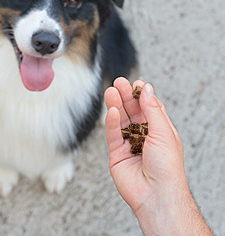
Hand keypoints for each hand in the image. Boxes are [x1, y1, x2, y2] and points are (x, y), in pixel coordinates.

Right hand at [104, 78, 211, 234]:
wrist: (156, 194)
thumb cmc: (167, 168)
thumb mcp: (163, 132)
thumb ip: (152, 109)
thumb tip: (147, 89)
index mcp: (159, 131)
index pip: (149, 107)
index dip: (142, 95)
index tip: (136, 83)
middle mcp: (144, 136)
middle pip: (132, 111)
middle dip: (126, 96)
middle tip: (118, 83)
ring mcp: (129, 144)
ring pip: (120, 120)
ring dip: (115, 105)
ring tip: (110, 91)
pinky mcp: (116, 153)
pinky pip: (112, 134)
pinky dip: (111, 121)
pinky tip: (111, 110)